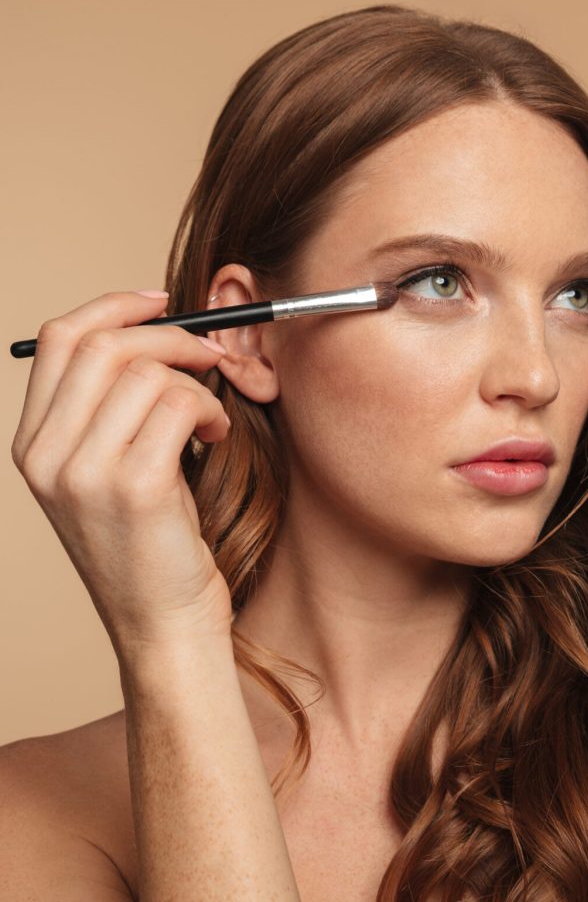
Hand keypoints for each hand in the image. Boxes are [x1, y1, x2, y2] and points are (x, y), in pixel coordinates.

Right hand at [10, 290, 235, 659]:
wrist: (163, 624)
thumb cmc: (153, 544)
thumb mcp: (112, 471)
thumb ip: (115, 408)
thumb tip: (160, 334)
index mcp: (33, 444)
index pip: (58, 339)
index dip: (114, 307)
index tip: (163, 302)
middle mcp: (45, 455)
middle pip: (102, 344)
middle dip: (170, 336)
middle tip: (209, 356)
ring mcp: (83, 472)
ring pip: (148, 372)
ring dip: (198, 382)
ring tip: (211, 418)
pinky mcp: (133, 487)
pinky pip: (181, 404)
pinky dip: (212, 409)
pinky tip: (216, 438)